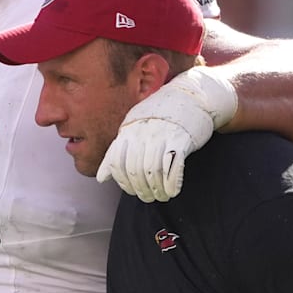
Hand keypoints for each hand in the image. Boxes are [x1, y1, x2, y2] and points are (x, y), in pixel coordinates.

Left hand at [96, 67, 237, 201]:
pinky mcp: (181, 139)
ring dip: (156, 189)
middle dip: (140, 189)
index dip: (122, 181)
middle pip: (134, 169)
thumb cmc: (160, 116)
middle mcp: (142, 133)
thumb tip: (100, 178)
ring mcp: (161, 135)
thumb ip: (116, 152)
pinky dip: (171, 183)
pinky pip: (172, 166)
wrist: (191, 95)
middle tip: (148, 197)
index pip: (116, 162)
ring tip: (161, 196)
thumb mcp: (133, 128)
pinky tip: (172, 190)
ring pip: (152, 170)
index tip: (130, 190)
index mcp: (128, 130)